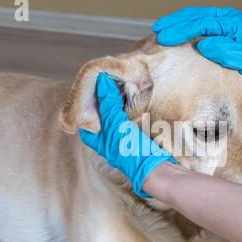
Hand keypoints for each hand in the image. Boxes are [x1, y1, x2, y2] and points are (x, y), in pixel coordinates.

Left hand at [79, 73, 176, 197]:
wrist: (155, 167)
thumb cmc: (130, 149)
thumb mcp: (115, 124)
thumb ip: (108, 103)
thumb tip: (102, 80)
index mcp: (93, 136)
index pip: (86, 109)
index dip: (90, 93)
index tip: (97, 76)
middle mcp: (104, 133)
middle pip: (100, 108)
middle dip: (104, 92)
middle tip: (110, 74)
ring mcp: (118, 132)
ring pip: (114, 108)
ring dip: (117, 95)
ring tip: (120, 79)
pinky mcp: (132, 130)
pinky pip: (126, 111)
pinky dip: (127, 101)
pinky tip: (131, 91)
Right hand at [153, 6, 241, 110]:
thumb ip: (226, 51)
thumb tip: (204, 44)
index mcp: (234, 24)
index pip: (202, 22)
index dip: (181, 29)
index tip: (164, 36)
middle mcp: (229, 22)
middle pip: (196, 17)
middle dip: (175, 23)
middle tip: (157, 31)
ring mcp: (225, 28)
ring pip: (196, 21)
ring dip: (178, 25)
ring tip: (161, 31)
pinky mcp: (223, 38)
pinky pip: (200, 30)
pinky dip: (186, 32)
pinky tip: (176, 38)